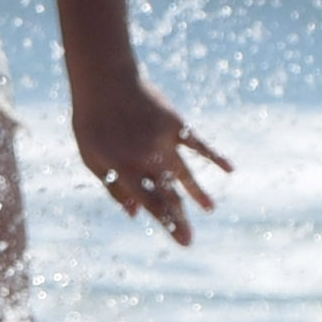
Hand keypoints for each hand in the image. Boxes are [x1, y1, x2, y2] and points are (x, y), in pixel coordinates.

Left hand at [73, 70, 225, 243]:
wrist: (104, 81)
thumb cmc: (94, 122)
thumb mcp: (92, 156)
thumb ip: (113, 186)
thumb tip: (136, 215)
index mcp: (121, 168)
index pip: (150, 203)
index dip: (167, 224)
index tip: (183, 241)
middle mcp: (146, 157)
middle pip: (168, 194)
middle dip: (180, 219)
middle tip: (190, 241)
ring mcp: (163, 141)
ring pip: (185, 174)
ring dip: (197, 193)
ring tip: (209, 209)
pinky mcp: (175, 125)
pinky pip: (199, 145)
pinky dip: (215, 157)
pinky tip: (230, 169)